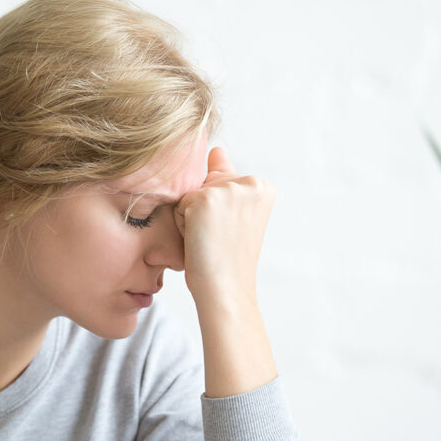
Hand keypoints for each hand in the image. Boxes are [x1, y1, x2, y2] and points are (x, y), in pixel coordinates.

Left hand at [173, 147, 274, 308]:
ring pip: (190, 194)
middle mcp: (251, 182)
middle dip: (202, 213)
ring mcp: (228, 189)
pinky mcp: (205, 198)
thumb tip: (215, 150)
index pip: (222, 180)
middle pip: (204, 184)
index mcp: (262, 187)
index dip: (218, 212)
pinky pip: (179, 205)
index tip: (229, 234)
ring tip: (210, 241)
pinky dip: (182, 225)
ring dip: (191, 219)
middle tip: (219, 240)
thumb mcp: (233, 215)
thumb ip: (226, 180)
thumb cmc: (228, 261)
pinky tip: (200, 241)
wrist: (225, 290)